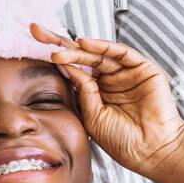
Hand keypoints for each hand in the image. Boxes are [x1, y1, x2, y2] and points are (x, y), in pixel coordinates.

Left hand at [33, 23, 183, 176]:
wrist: (151, 151)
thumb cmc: (122, 140)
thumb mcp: (92, 116)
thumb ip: (81, 90)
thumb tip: (62, 65)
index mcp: (96, 92)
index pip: (73, 70)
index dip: (55, 58)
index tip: (31, 46)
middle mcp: (110, 79)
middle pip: (82, 56)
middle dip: (58, 43)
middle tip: (36, 31)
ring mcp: (126, 73)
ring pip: (98, 54)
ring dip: (77, 50)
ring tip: (57, 49)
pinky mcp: (143, 69)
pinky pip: (121, 53)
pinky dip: (104, 46)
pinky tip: (85, 44)